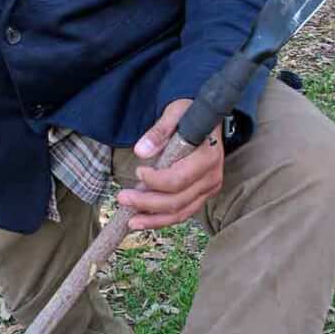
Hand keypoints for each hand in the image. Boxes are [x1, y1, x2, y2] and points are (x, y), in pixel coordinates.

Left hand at [118, 98, 222, 230]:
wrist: (206, 122)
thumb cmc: (190, 115)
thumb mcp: (175, 112)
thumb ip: (159, 131)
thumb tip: (141, 151)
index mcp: (208, 156)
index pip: (179, 179)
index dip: (155, 181)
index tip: (137, 171)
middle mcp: (212, 177)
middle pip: (177, 200)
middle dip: (147, 203)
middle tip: (122, 197)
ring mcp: (208, 189)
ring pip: (180, 212)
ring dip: (153, 218)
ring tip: (130, 220)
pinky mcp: (201, 196)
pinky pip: (182, 214)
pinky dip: (162, 220)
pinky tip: (143, 220)